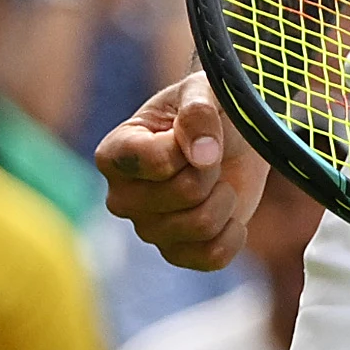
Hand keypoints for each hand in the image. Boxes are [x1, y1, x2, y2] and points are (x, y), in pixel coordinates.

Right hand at [96, 72, 268, 269]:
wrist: (233, 140)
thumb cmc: (209, 109)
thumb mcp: (205, 91)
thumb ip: (198, 111)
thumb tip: (202, 155)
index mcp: (115, 153)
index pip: (156, 161)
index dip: (193, 144)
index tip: (200, 130)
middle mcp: (121, 196)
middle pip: (184, 193)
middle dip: (212, 171)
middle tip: (212, 158)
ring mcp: (147, 228)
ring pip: (200, 225)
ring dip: (225, 199)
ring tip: (218, 182)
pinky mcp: (175, 253)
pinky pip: (211, 258)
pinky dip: (232, 234)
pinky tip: (229, 215)